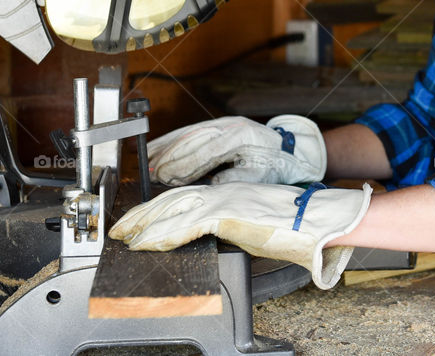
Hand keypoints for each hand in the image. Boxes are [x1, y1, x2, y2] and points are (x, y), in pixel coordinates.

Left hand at [109, 181, 372, 288]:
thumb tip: (211, 235)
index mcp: (228, 192)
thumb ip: (230, 223)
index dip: (157, 206)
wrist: (315, 217)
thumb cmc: (292, 223)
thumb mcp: (255, 220)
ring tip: (126, 237)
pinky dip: (164, 235)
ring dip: (145, 224)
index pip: (184, 196)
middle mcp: (222, 192)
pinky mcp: (227, 215)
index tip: (138, 218)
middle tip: (119, 227)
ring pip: (174, 209)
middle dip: (142, 214)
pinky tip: (148, 243)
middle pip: (172, 199)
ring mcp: (224, 201)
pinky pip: (187, 225)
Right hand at [147, 115, 326, 185]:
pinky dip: (172, 139)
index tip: (166, 177)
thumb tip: (211, 185)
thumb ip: (236, 179)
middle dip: (170, 157)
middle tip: (151, 173)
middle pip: (192, 140)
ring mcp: (222, 122)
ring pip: (188, 133)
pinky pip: (191, 131)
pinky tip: (158, 146)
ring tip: (147, 159)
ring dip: (166, 146)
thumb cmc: (274, 163)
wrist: (286, 147)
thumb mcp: (260, 175)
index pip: (206, 152)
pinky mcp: (218, 124)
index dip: (183, 165)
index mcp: (240, 137)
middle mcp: (229, 126)